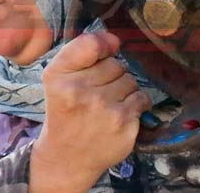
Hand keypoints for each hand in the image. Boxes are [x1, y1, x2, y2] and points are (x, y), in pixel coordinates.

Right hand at [29, 31, 151, 192]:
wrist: (67, 158)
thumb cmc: (65, 111)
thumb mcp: (58, 78)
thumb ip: (81, 52)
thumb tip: (115, 40)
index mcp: (59, 77)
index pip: (91, 44)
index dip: (104, 44)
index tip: (106, 51)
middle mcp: (79, 92)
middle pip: (115, 64)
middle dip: (111, 75)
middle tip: (97, 92)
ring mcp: (104, 109)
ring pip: (130, 80)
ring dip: (124, 90)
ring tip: (107, 105)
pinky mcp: (124, 125)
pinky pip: (142, 98)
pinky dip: (135, 104)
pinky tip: (119, 114)